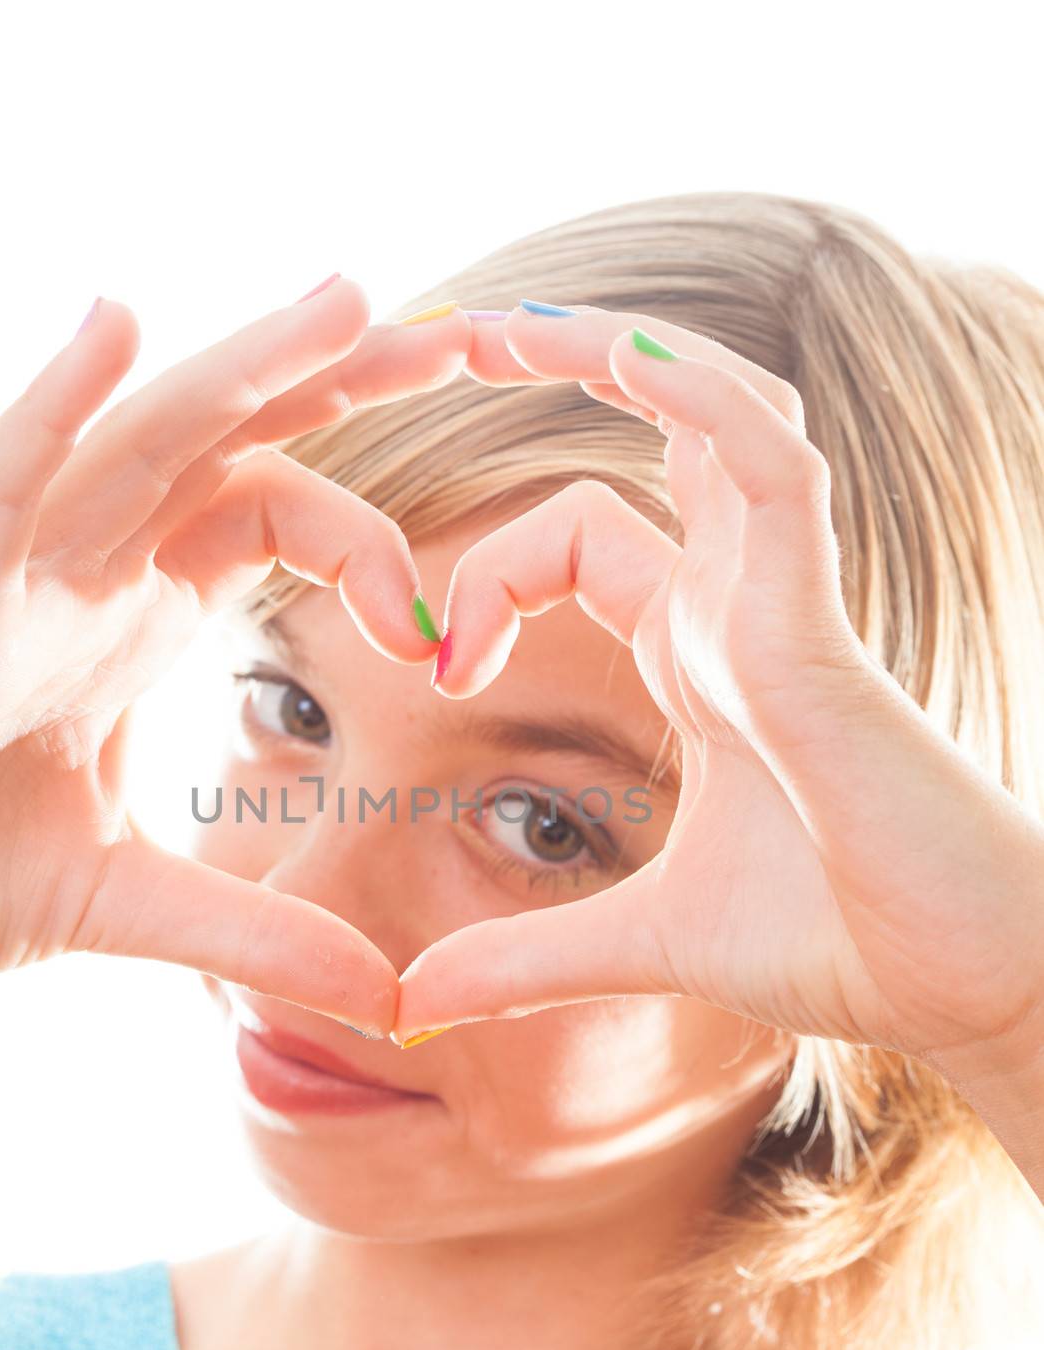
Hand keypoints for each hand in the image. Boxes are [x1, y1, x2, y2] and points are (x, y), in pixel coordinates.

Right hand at [0, 282, 470, 1032]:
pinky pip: (1, 483)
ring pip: (143, 439)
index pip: (276, 519)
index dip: (367, 544)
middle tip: (464, 332)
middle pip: (234, 443)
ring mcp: (23, 575)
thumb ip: (257, 933)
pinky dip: (54, 405)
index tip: (435, 636)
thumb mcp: (135, 902)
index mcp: (142, 616)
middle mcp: (93, 570)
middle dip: (343, 385)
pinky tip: (115, 323)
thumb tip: (390, 997)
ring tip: (351, 299)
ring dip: (245, 367)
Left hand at [395, 307, 1043, 1090]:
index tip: (435, 672)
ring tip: (511, 320)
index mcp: (699, 652)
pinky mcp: (823, 637)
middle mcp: (741, 605)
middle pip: (656, 428)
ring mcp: (786, 607)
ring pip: (719, 417)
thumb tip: (409, 1006)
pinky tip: (625, 359)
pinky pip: (778, 480)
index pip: (578, 537)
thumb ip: (522, 956)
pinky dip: (710, 410)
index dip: (485, 576)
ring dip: (618, 353)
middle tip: (445, 334)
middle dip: (554, 365)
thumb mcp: (639, 943)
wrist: (964, 988)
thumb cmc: (838, 941)